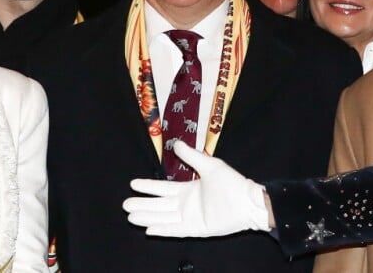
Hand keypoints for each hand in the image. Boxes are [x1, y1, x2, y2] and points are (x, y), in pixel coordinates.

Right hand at [122, 141, 269, 236]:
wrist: (247, 201)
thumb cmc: (231, 182)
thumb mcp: (209, 166)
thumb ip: (192, 157)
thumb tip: (177, 143)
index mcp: (188, 189)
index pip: (162, 189)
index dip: (148, 187)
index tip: (133, 184)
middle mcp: (186, 204)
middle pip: (159, 205)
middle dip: (142, 204)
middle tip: (125, 204)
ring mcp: (190, 217)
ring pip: (163, 217)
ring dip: (148, 217)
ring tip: (131, 216)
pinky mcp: (197, 229)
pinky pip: (176, 230)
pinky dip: (163, 229)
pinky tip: (149, 229)